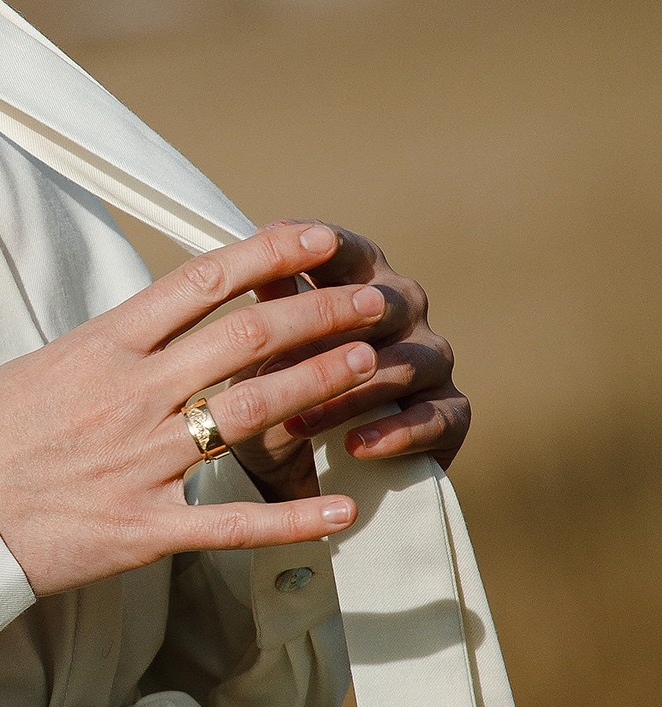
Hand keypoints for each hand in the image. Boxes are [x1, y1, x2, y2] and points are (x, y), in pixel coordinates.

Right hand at [0, 219, 394, 599]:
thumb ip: (107, 351)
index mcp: (100, 346)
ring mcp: (139, 461)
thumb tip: (158, 328)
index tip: (322, 239)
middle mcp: (128, 394)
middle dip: (320, 312)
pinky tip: (345, 508)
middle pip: (245, 335)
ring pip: (251, 410)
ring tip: (370, 364)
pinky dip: (295, 517)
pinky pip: (232, 521)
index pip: (200, 281)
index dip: (270, 253)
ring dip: (319, 383)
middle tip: (373, 301)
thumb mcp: (36, 369)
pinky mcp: (142, 528)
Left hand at [227, 221, 468, 499]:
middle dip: (338, 326)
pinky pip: (435, 418)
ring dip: (349, 394)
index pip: (353, 253)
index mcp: (364, 282)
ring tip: (298, 422)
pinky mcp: (451, 415)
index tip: (279, 243)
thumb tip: (254, 244)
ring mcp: (434, 362)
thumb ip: (271, 298)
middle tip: (290, 350)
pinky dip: (393, 433)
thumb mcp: (263, 345)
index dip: (323, 247)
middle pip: (389, 303)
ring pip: (406, 365)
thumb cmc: (281, 385)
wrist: (297, 463)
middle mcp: (407, 313)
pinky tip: (354, 445)